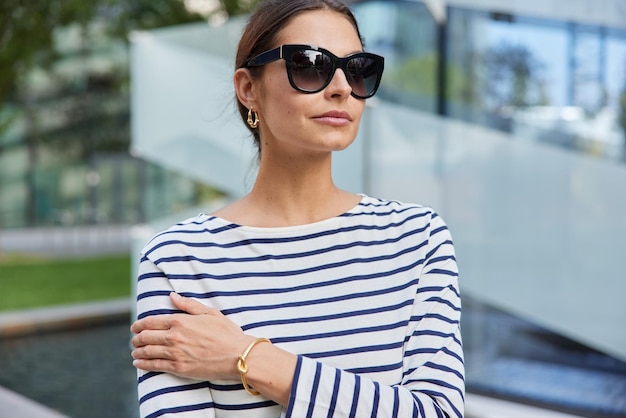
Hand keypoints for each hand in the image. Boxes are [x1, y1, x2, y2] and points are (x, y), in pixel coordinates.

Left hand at [130, 292, 254, 380]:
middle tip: (134, 339)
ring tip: (135, 352)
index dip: (139, 324)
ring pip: (148, 351)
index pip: (151, 322)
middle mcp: (174, 337)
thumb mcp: (209, 313)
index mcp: (180, 321)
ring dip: (137, 351)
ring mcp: (175, 353)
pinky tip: (138, 363)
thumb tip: (172, 296)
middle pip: (146, 337)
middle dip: (137, 338)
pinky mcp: (179, 368)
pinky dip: (143, 364)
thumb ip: (188, 304)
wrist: (237, 355)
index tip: (135, 327)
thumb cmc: (226, 332)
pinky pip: (155, 366)